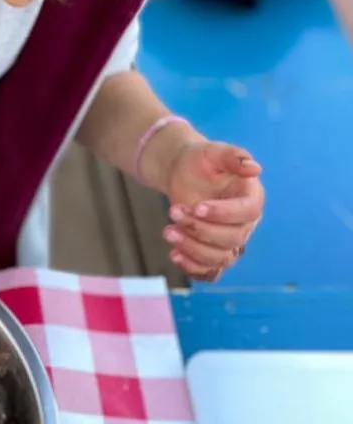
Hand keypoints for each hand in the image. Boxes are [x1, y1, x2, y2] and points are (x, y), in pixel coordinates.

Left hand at [162, 141, 263, 280]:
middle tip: (173, 211)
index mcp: (252, 198)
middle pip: (231, 239)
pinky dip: (193, 268)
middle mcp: (245, 223)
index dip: (223, 213)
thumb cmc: (201, 160)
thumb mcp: (214, 151)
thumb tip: (254, 168)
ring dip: (192, 248)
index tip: (197, 207)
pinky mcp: (212, 251)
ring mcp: (229, 240)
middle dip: (199, 228)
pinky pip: (210, 271)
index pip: (247, 213)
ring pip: (220, 258)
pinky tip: (174, 255)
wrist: (183, 172)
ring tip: (168, 231)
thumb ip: (234, 156)